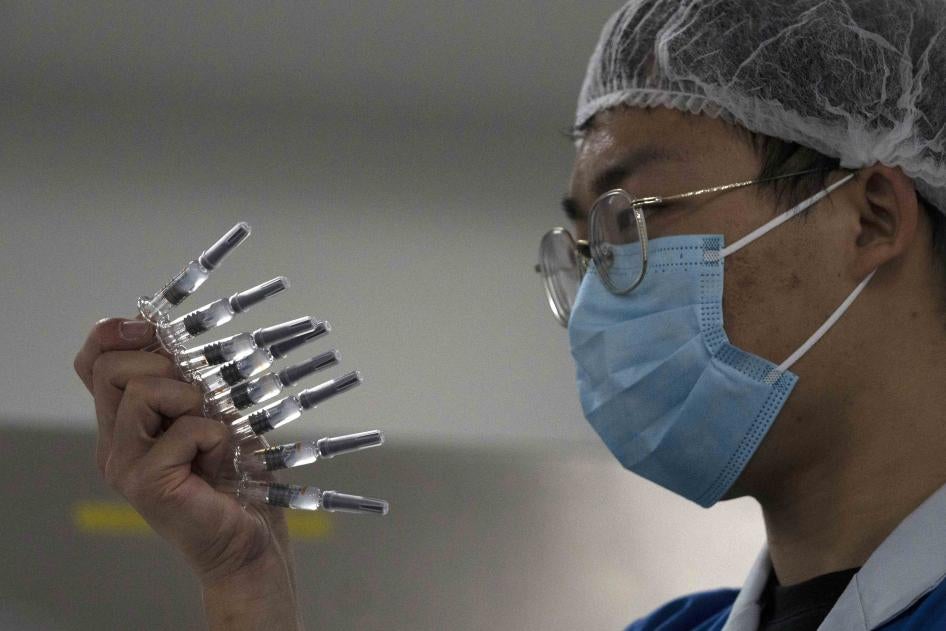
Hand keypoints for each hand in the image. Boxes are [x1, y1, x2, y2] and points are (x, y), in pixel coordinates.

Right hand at [75, 317, 302, 628]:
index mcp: (124, 423)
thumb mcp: (213, 414)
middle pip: (112, 368)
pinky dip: (215, 435)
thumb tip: (178, 334)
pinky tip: (221, 459)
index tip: (153, 330)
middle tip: (198, 396)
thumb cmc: (236, 477)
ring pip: (141, 390)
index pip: (94, 363)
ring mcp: (125, 466)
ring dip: (193, 399)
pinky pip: (183, 429)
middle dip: (163, 363)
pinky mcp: (148, 484)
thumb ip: (188, 381)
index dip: (115, 333)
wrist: (249, 539)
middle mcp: (114, 444)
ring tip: (213, 431)